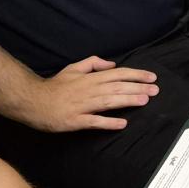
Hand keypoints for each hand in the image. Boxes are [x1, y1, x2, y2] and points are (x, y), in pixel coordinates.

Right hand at [24, 57, 159, 132]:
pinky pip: (94, 121)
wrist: (33, 101)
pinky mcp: (75, 120)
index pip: (117, 74)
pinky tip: (122, 124)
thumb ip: (92, 63)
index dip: (136, 75)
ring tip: (144, 101)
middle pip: (117, 86)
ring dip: (127, 100)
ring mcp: (82, 105)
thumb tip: (111, 64)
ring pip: (109, 101)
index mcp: (90, 78)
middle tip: (155, 90)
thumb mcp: (73, 68)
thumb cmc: (55, 86)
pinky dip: (108, 122)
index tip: (151, 77)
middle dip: (138, 87)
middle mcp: (89, 90)